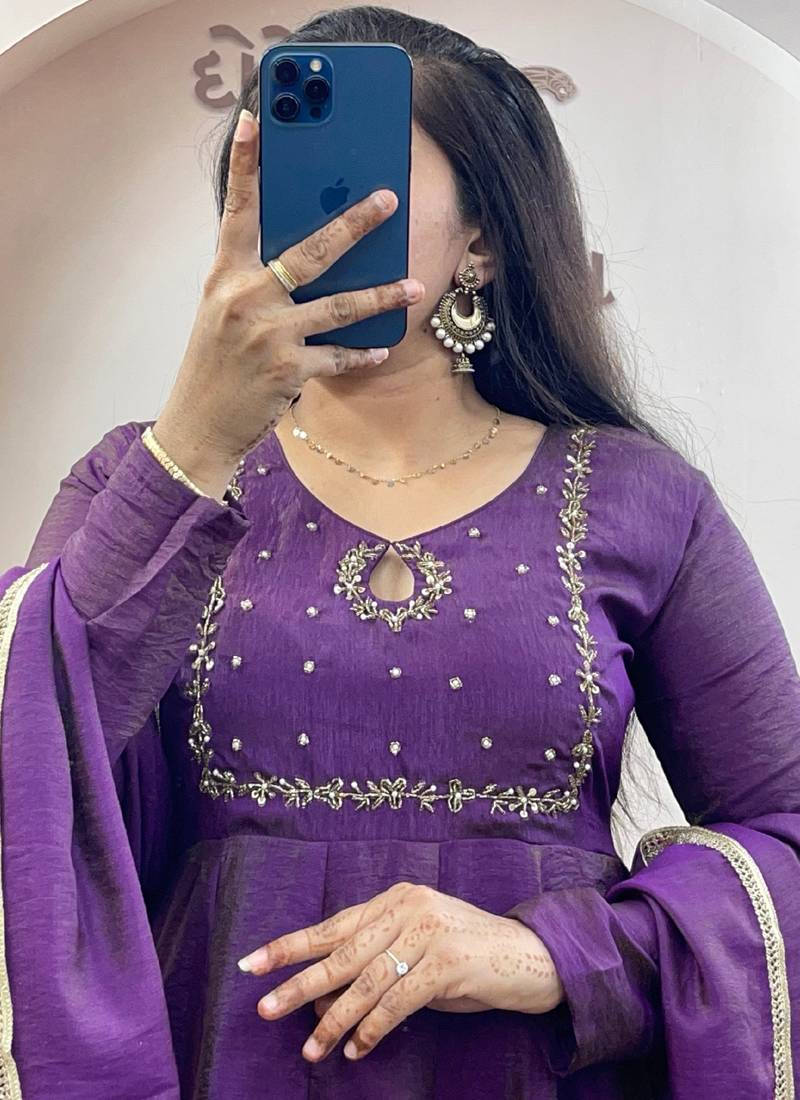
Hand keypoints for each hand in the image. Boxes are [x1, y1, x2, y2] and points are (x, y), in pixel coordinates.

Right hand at [154, 106, 423, 485]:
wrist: (199, 425)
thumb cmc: (213, 366)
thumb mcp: (220, 313)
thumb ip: (252, 281)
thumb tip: (301, 258)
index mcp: (224, 277)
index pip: (237, 211)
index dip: (244, 164)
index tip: (255, 119)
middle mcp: (246, 299)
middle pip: (310, 252)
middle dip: (354, 224)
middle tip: (388, 202)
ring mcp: (269, 335)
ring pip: (339, 306)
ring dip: (381, 295)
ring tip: (414, 285)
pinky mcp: (289, 371)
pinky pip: (338, 356)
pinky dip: (360, 353)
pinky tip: (381, 348)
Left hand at [236, 881, 564, 1062]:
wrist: (530, 957)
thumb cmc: (468, 956)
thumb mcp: (416, 950)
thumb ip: (374, 963)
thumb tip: (320, 996)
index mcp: (396, 898)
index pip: (334, 924)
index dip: (291, 945)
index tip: (253, 963)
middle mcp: (409, 907)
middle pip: (342, 951)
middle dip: (299, 983)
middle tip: (265, 1008)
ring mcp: (429, 932)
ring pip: (366, 981)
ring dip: (334, 1019)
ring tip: (310, 1049)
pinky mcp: (447, 962)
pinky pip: (397, 1001)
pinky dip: (373, 1028)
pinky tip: (356, 1048)